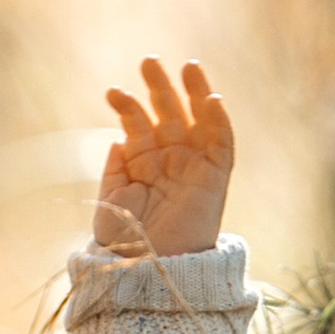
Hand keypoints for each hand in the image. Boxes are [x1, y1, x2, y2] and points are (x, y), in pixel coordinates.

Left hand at [94, 57, 234, 261]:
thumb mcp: (112, 201)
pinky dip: (219, 121)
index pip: (138, 125)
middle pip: (169, 114)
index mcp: (143, 164)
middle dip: (159, 87)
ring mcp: (194, 167)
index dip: (127, 106)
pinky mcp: (215, 179)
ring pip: (198, 121)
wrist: (147, 272)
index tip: (113, 92)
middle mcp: (170, 161)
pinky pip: (222, 144)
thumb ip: (115, 170)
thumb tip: (119, 140)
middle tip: (149, 61)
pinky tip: (210, 99)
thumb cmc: (124, 244)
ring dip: (194, 93)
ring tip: (186, 66)